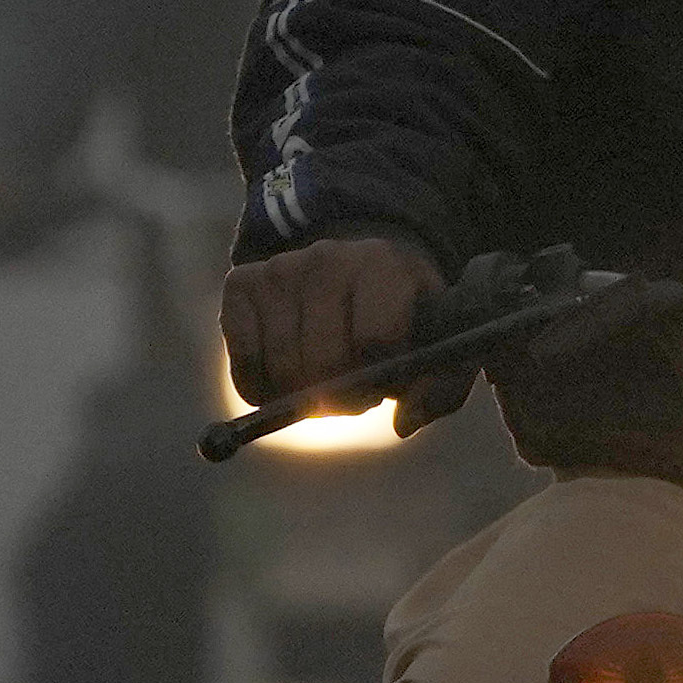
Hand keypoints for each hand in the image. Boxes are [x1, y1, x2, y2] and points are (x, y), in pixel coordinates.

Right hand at [220, 232, 437, 417]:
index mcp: (383, 265)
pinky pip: (245, 366)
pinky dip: (262, 391)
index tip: (384, 385)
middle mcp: (328, 257)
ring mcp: (280, 268)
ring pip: (282, 369)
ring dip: (302, 398)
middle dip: (339, 397)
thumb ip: (441, 387)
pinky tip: (287, 380)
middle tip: (353, 397)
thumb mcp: (436, 339)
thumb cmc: (400, 316)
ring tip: (325, 384)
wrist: (352, 269)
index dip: (380, 379)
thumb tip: (403, 424)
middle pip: (323, 360)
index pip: (374, 338)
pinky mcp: (241, 283)